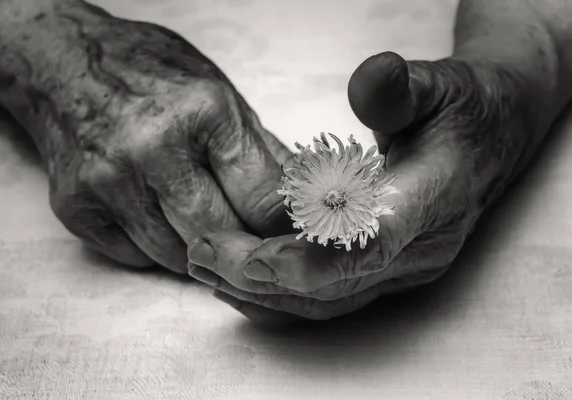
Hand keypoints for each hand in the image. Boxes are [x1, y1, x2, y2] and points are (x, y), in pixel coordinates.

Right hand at [0, 0, 291, 271]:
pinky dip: (156, 247)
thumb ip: (263, 151)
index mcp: (203, 112)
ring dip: (199, 251)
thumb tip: (300, 200)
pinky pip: (136, 257)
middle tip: (251, 244)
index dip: (281, 225)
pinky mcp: (76, 208)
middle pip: (220, 235)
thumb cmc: (149, 75)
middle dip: (243, 248)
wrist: (62, 63)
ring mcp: (109, 181)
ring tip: (201, 222)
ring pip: (177, 257)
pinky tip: (157, 215)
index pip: (262, 198)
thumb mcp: (219, 94)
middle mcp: (153, 148)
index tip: (287, 234)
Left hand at [187, 52, 539, 320]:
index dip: (311, 259)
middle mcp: (421, 247)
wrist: (488, 143)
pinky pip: (330, 299)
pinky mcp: (387, 273)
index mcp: (435, 197)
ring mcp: (404, 267)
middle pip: (335, 282)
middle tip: (204, 253)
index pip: (371, 243)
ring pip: (328, 302)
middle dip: (263, 276)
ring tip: (208, 267)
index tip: (252, 259)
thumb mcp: (439, 84)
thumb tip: (370, 80)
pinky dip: (283, 295)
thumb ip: (402, 88)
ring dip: (265, 292)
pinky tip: (243, 280)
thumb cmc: (462, 112)